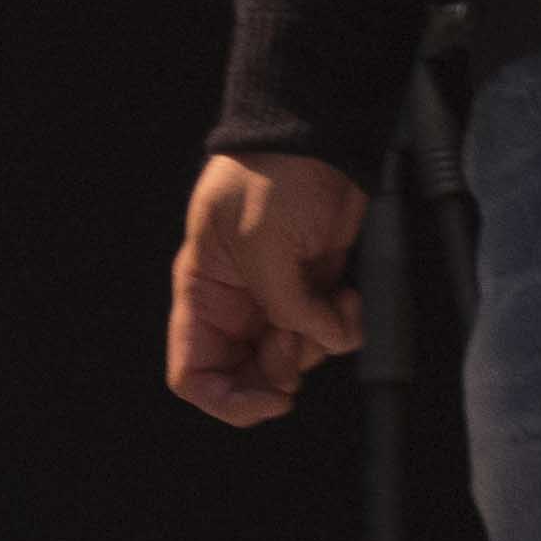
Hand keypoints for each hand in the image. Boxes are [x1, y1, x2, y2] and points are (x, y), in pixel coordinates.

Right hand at [164, 153, 369, 427]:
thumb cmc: (270, 175)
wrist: (316, 139)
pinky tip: (347, 294)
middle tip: (302, 336)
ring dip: (318, 344)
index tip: (271, 398)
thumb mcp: (261, 241)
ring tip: (330, 300)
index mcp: (202, 292)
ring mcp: (275, 300)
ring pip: (294, 360)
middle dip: (282, 370)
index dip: (227, 400)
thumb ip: (283, 302)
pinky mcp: (312, 291)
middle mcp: (235, 305)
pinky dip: (345, 325)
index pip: (193, 374)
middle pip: (245, 377)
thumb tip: (317, 340)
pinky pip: (328, 336)